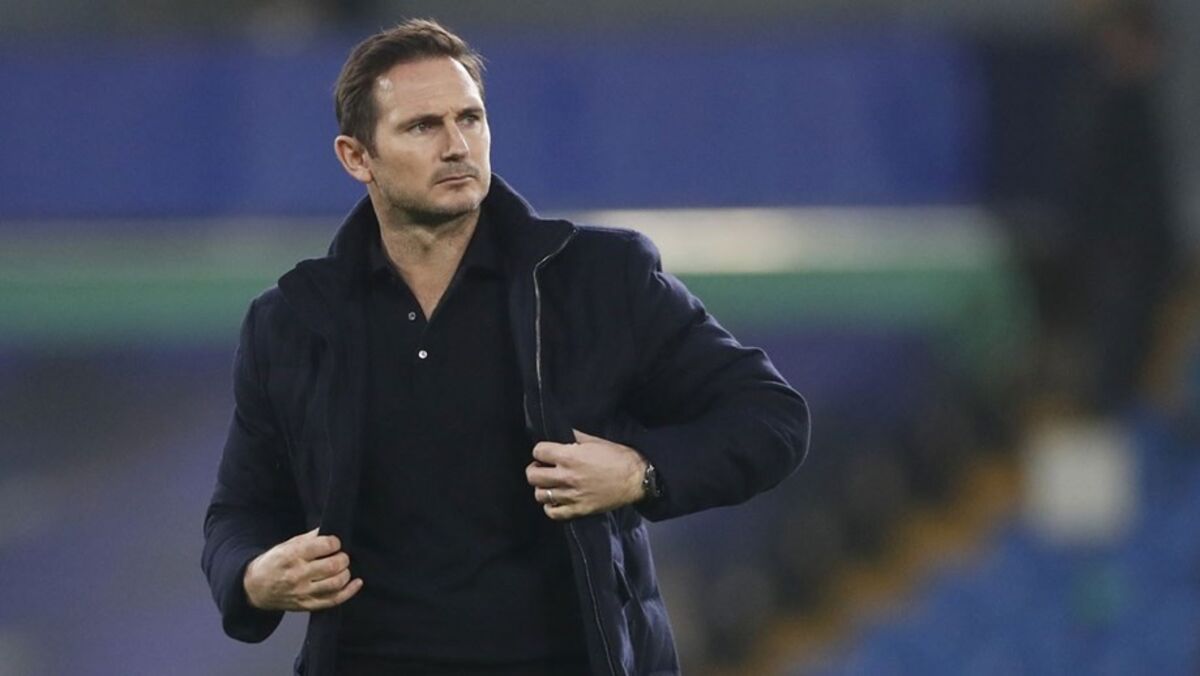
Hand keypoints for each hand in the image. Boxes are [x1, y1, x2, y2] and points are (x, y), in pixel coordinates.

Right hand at [243, 528, 362, 611]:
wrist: (255, 587)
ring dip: (345, 573)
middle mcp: (298, 575)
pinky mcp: (307, 605)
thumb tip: (330, 530)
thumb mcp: (287, 544)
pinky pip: (334, 600)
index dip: (335, 542)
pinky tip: (356, 583)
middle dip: (343, 558)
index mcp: (292, 555)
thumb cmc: (274, 562)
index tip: (335, 543)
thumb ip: (310, 538)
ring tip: (342, 568)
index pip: (324, 546)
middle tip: (341, 556)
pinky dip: (349, 591)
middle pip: (333, 566)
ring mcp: (303, 592)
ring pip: (335, 583)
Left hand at [526, 429, 646, 519]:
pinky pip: (553, 513)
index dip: (540, 451)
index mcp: (569, 457)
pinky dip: (550, 507)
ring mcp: (571, 496)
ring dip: (542, 488)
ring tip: (550, 484)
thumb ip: (575, 437)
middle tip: (542, 468)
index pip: (538, 452)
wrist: (636, 478)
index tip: (545, 453)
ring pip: (540, 495)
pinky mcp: (579, 510)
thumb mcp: (595, 440)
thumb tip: (562, 434)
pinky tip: (555, 501)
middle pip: (532, 475)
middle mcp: (566, 477)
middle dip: (535, 469)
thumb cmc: (617, 456)